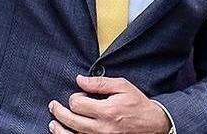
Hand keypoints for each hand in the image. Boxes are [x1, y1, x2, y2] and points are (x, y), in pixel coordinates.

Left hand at [48, 75, 170, 133]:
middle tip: (53, 105)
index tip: (79, 96)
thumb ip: (99, 83)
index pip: (77, 105)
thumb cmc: (137, 104)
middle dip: (59, 111)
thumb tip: (79, 79)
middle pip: (71, 121)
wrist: (153, 125)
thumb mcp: (122, 86)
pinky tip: (65, 133)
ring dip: (59, 130)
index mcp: (107, 111)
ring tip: (53, 123)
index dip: (74, 98)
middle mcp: (102, 128)